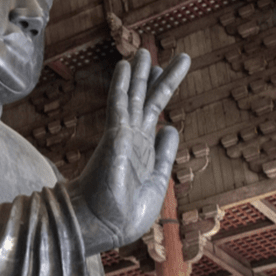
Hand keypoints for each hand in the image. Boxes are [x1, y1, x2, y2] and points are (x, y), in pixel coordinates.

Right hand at [69, 48, 190, 255]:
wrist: (105, 224)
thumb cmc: (126, 211)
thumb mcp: (158, 181)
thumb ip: (165, 154)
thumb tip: (171, 127)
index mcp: (144, 149)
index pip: (153, 114)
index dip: (160, 92)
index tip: (164, 73)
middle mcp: (133, 138)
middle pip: (146, 101)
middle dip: (154, 77)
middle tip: (156, 54)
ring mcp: (123, 135)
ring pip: (134, 97)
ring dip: (139, 74)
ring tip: (143, 51)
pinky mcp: (115, 136)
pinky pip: (119, 104)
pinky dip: (122, 84)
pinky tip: (125, 66)